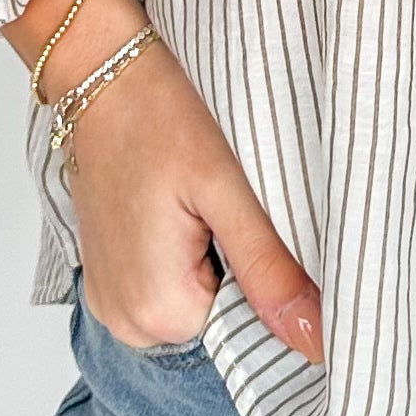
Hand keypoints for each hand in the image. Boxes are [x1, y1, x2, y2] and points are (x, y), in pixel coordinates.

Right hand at [4, 0, 323, 362]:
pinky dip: (187, 256)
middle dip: (239, 269)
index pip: (250, 331)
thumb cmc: (157, 116)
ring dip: (213, 261)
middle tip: (226, 206)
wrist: (99, 74)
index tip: (260, 227)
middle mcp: (126, 322)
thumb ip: (270, 272)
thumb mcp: (227, 191)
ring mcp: (111, 302)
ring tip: (199, 204)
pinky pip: (168, 289)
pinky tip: (181, 211)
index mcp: (158, 311)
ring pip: (198, 304)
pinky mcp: (108, 279)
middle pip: (221, 320)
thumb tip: (315, 341)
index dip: (269, 281)